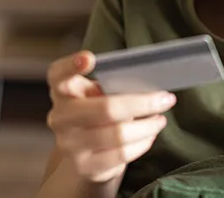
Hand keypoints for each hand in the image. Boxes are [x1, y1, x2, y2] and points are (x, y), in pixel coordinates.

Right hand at [46, 50, 176, 182]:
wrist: (84, 153)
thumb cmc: (97, 113)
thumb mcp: (97, 94)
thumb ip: (112, 85)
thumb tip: (148, 85)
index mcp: (62, 91)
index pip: (58, 74)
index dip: (71, 65)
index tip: (90, 57)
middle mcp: (60, 117)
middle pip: (105, 108)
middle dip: (142, 103)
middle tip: (165, 99)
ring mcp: (70, 144)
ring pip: (118, 134)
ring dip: (147, 126)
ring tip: (160, 119)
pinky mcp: (85, 166)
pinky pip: (122, 154)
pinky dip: (142, 143)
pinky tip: (150, 135)